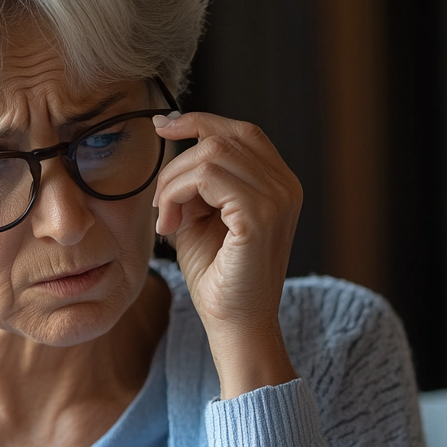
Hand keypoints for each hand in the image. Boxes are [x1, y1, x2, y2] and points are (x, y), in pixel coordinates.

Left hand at [152, 112, 301, 398]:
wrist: (234, 324)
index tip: (162, 127)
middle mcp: (285, 185)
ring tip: (166, 220)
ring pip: (210, 154)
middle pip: (222, 138)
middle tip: (160, 203)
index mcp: (278, 183)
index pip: (240, 132)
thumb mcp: (200, 219)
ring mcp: (278, 198)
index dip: (199, 121)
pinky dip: (177, 195)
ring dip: (173, 183)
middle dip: (178, 162)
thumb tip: (172, 147)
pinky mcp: (260, 215)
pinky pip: (207, 177)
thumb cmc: (216, 278)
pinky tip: (170, 226)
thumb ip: (194, 185)